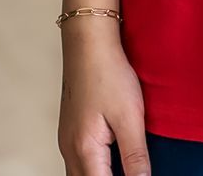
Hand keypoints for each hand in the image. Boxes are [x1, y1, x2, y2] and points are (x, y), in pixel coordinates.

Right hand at [58, 21, 148, 175]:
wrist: (87, 41)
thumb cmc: (106, 72)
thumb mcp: (130, 118)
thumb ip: (136, 158)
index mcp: (85, 149)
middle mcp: (70, 148)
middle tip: (133, 173)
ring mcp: (67, 139)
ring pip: (79, 175)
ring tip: (122, 170)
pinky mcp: (70, 130)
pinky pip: (78, 163)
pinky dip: (93, 170)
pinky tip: (110, 164)